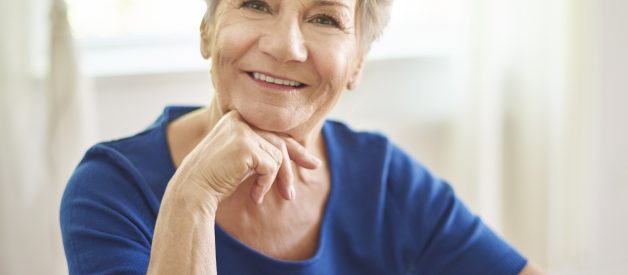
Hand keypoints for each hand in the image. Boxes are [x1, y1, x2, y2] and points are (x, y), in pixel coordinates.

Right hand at [176, 110, 321, 204]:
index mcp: (238, 118)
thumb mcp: (242, 159)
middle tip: (294, 192)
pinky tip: (254, 196)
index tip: (312, 163)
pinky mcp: (246, 146)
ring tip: (260, 197)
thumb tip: (296, 153)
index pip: (274, 132)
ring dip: (275, 181)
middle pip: (279, 142)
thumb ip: (263, 150)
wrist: (192, 189)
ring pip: (278, 156)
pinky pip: (271, 167)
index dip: (295, 149)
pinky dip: (266, 185)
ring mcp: (243, 131)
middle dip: (293, 167)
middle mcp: (240, 119)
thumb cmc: (215, 177)